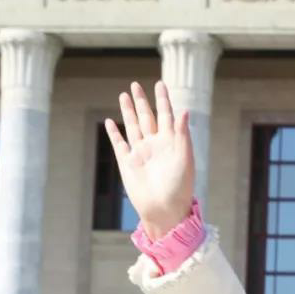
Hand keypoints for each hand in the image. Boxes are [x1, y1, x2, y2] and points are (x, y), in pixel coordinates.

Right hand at [104, 80, 194, 237]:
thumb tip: (184, 110)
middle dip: (142, 101)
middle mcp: (155, 144)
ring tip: (124, 95)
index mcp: (170, 141)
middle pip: (147, 116)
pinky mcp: (127, 163)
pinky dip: (114, 132)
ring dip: (128, 111)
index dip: (163, 99)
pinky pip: (119, 143)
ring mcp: (140, 153)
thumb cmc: (179, 187)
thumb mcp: (184, 157)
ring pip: (132, 126)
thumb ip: (182, 133)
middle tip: (136, 84)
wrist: (164, 209)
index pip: (166, 114)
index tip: (160, 84)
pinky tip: (110, 122)